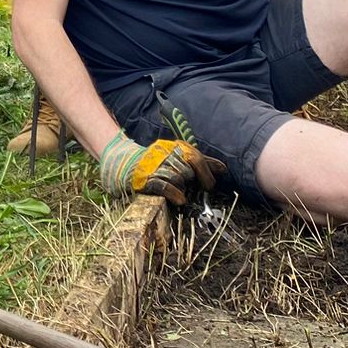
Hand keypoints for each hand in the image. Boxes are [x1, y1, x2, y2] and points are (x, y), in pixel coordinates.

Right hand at [98, 133, 224, 206]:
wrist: (123, 163)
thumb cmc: (157, 163)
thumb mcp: (178, 158)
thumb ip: (200, 163)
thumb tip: (224, 169)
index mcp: (173, 147)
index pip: (194, 156)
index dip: (206, 170)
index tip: (210, 184)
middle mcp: (163, 153)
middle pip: (188, 168)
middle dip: (196, 180)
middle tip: (199, 189)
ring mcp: (153, 165)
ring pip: (178, 177)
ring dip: (183, 187)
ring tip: (182, 191)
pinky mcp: (145, 178)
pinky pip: (165, 186)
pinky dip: (175, 194)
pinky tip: (181, 200)